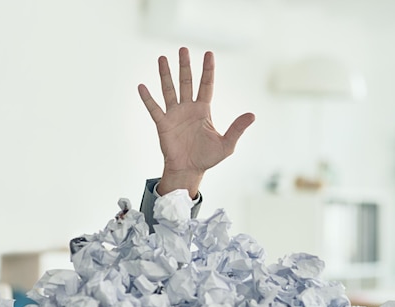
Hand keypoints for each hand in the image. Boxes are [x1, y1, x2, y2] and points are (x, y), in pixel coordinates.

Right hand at [138, 47, 254, 197]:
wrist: (189, 171)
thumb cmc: (207, 159)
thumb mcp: (226, 144)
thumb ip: (237, 129)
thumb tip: (252, 115)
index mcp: (203, 110)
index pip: (206, 85)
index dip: (208, 70)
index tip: (209, 54)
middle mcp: (188, 109)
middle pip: (187, 82)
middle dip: (185, 66)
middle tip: (183, 49)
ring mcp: (175, 115)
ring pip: (169, 90)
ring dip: (165, 74)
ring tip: (162, 58)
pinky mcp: (163, 124)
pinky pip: (154, 108)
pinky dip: (147, 98)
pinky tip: (142, 86)